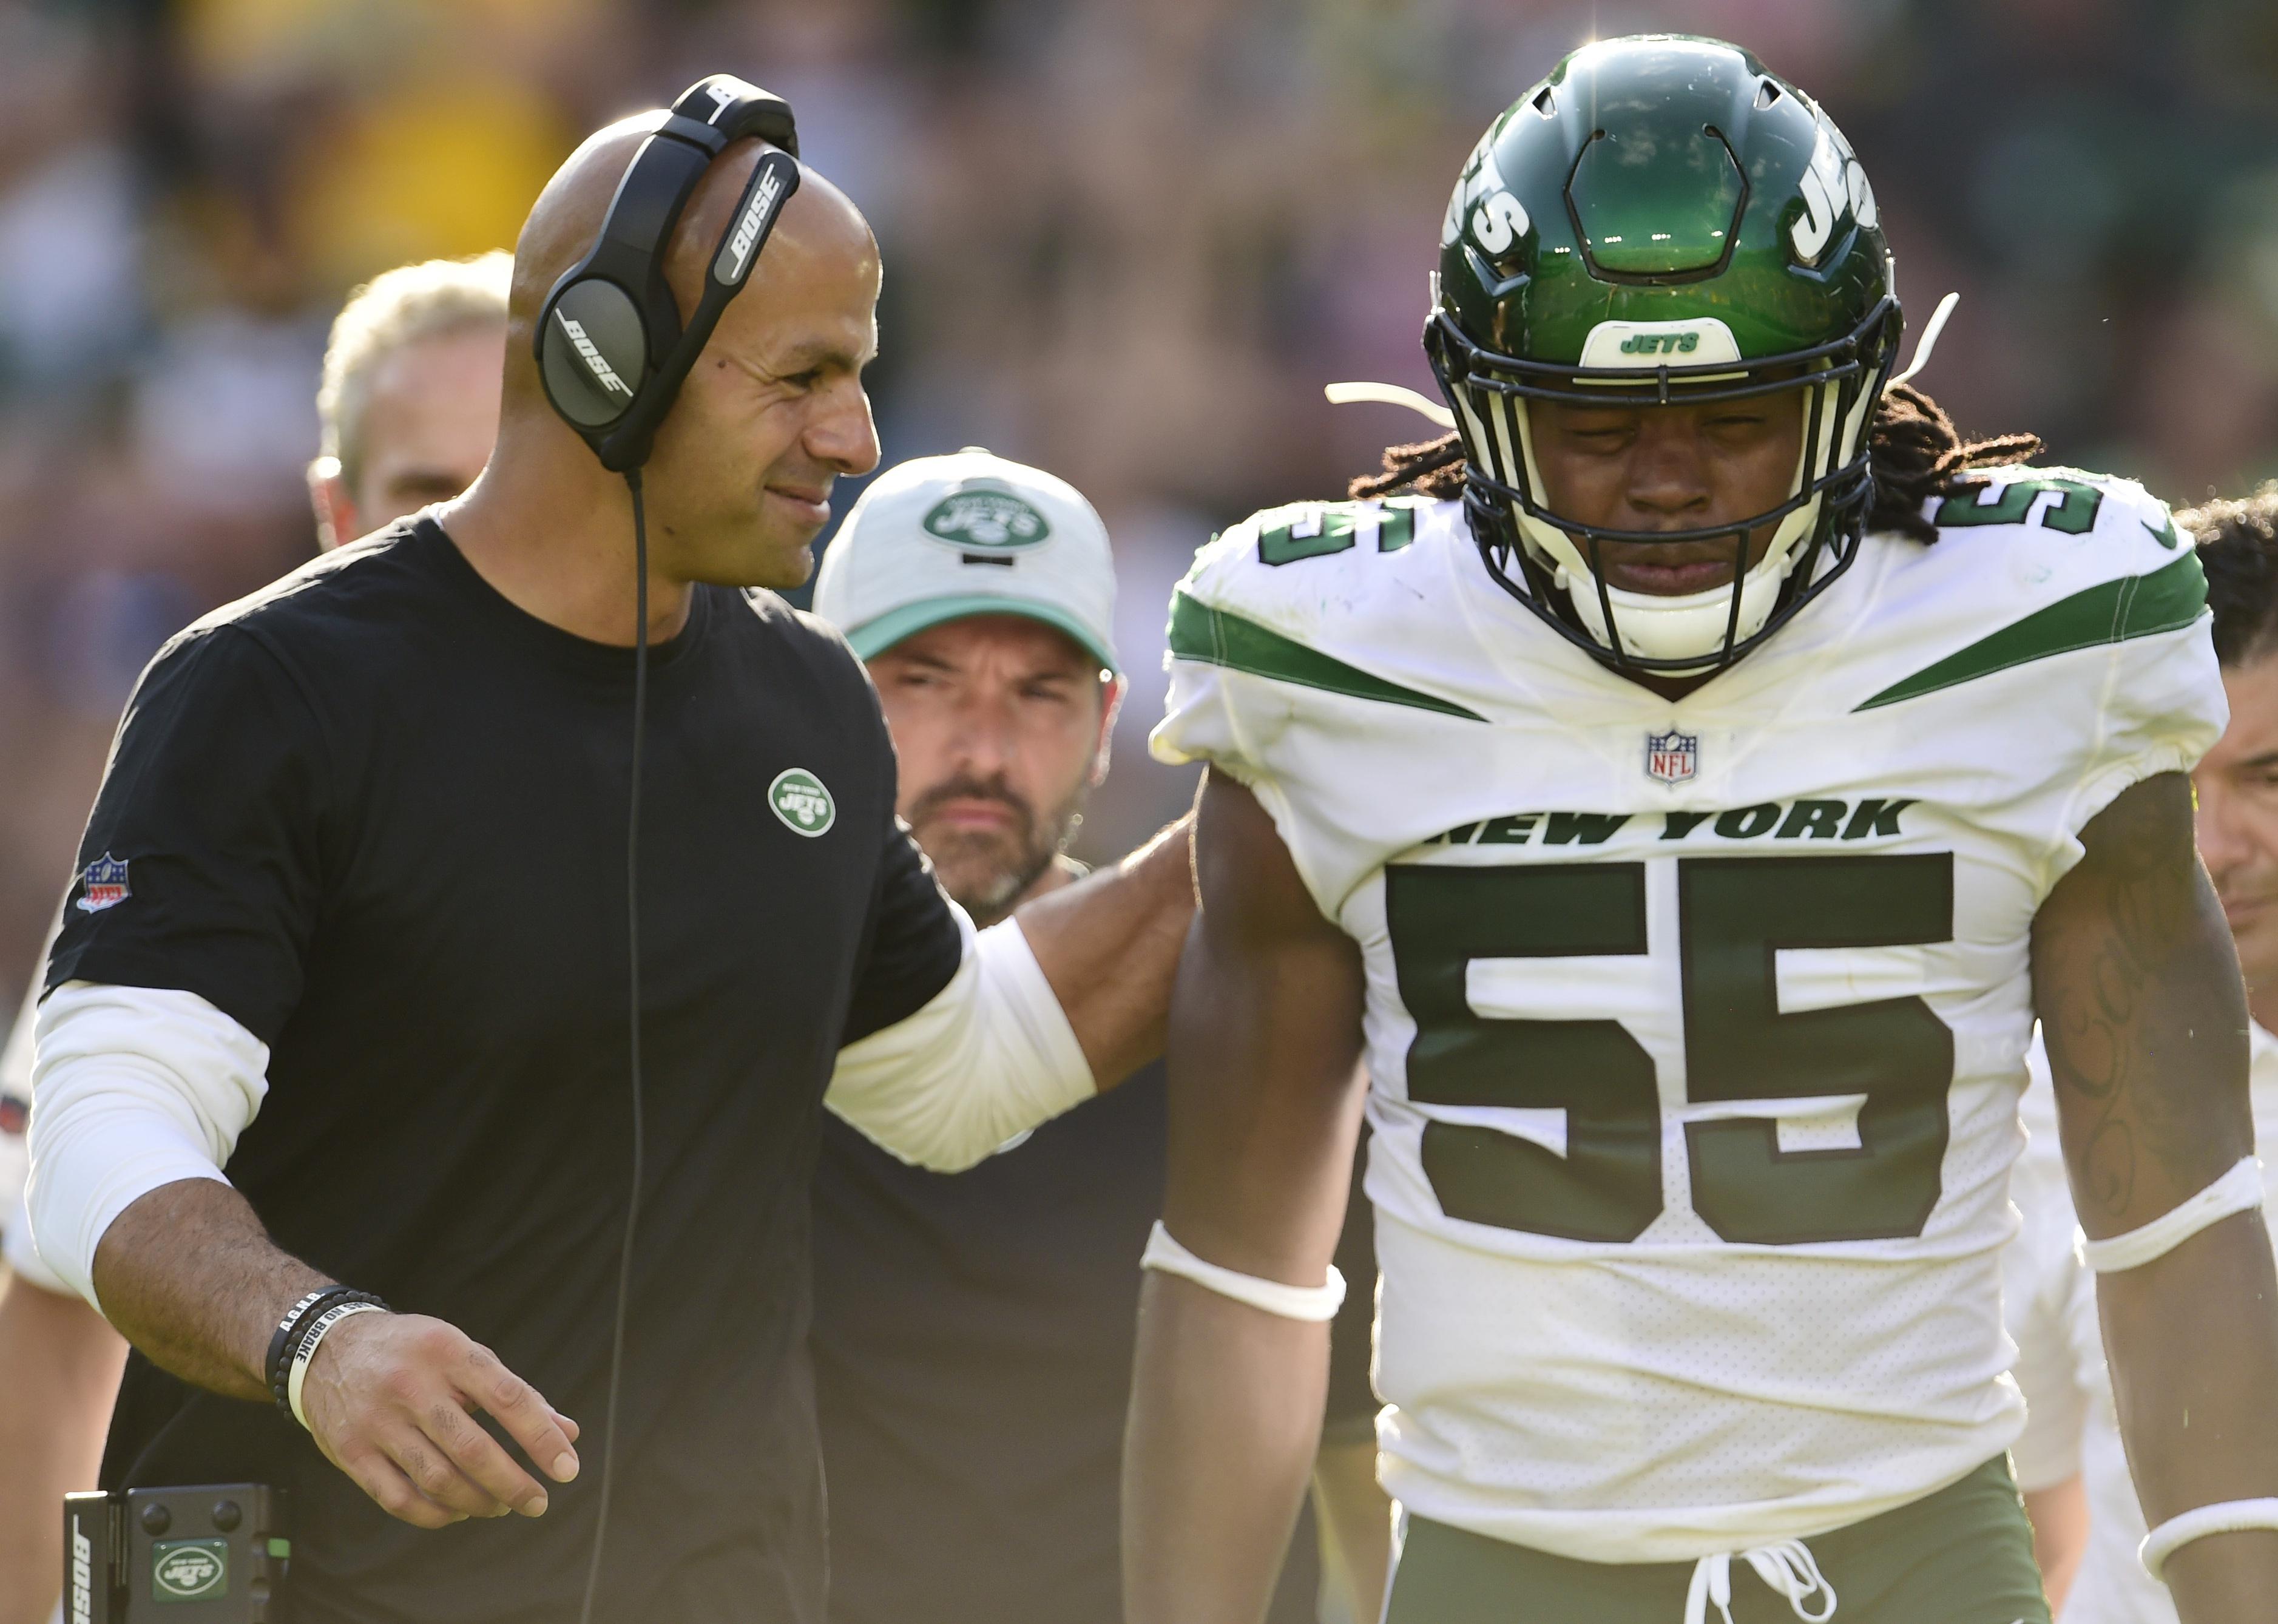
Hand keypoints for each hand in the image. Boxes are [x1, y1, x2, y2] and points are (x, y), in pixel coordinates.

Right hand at [297, 1312, 580, 1528]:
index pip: (507, 1397)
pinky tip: (458, 1512)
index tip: (567, 1468)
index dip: (541, 1437)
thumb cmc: (414, 1353)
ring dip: (478, 1502)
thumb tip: (567, 1432)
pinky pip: (399, 1498)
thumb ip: (516, 1393)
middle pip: (472, 1448)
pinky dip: (436, 1514)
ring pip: (437, 1479)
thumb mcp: (465, 1354)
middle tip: (538, 1502)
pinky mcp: (350, 1452)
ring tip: (501, 1506)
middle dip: (512, 1483)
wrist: (327, 1348)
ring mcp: (377, 1421)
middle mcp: (411, 1385)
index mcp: (448, 1351)